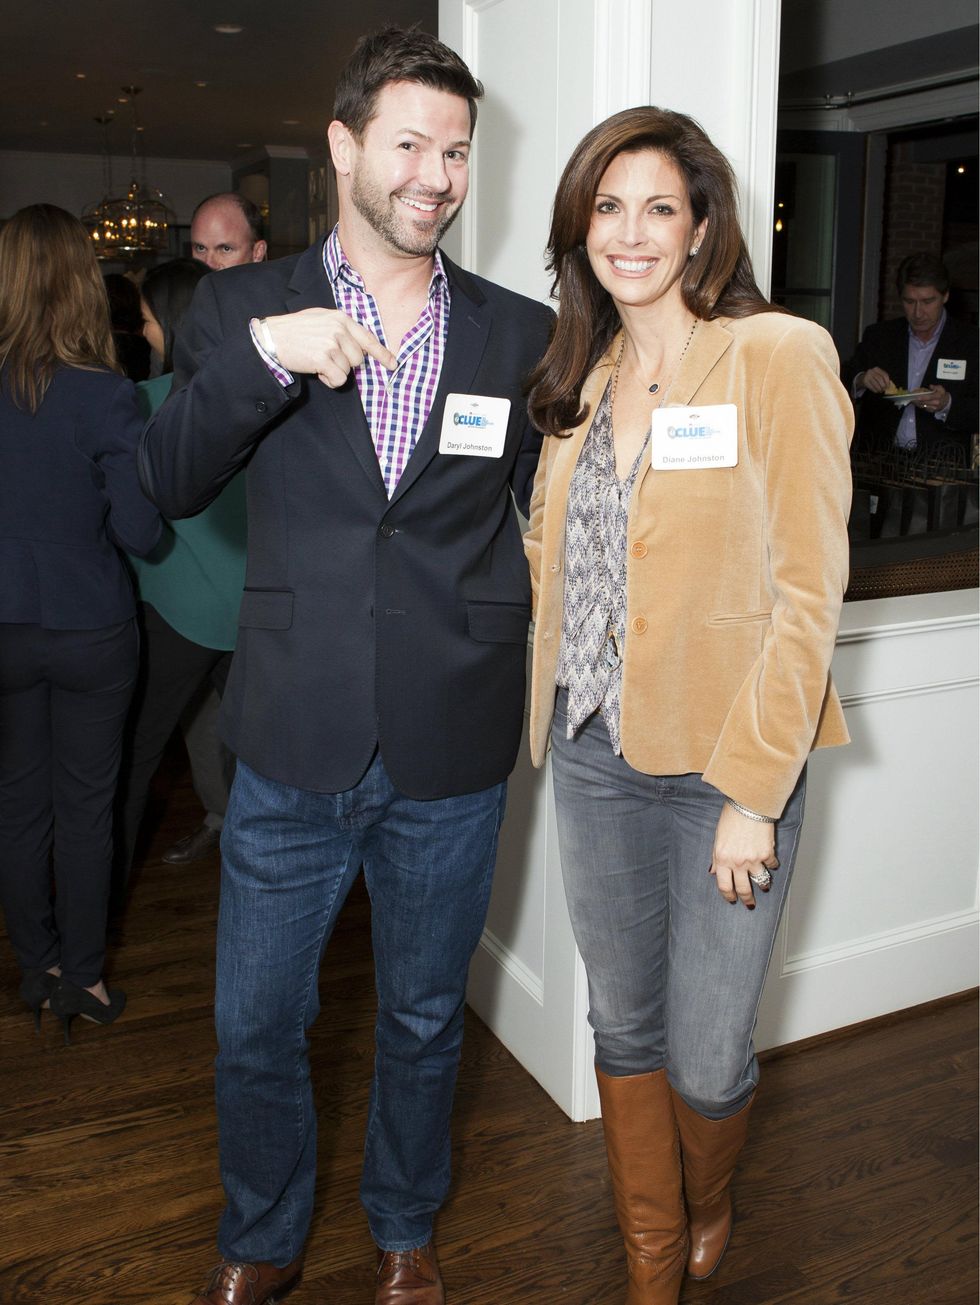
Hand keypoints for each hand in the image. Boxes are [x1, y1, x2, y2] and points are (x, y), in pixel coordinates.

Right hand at [261, 308, 396, 387]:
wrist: (272, 337)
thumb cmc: (295, 330)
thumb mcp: (320, 319)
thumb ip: (340, 329)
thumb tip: (358, 347)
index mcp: (340, 318)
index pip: (368, 338)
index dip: (382, 354)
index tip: (393, 364)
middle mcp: (339, 329)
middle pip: (359, 359)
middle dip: (345, 364)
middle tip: (326, 358)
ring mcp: (331, 343)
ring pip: (348, 370)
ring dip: (334, 372)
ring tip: (317, 361)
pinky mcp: (323, 358)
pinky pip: (338, 379)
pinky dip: (329, 380)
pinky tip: (316, 370)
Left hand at [710, 802, 778, 909]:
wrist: (749, 804)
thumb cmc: (732, 817)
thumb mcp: (718, 838)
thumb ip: (717, 857)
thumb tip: (714, 871)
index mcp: (722, 858)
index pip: (724, 885)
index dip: (728, 895)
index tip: (732, 899)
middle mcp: (737, 862)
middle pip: (743, 888)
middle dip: (747, 899)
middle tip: (750, 904)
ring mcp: (753, 859)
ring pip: (760, 881)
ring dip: (763, 885)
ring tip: (765, 887)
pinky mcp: (767, 853)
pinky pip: (771, 865)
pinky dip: (772, 865)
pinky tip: (772, 864)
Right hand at [859, 366, 891, 394]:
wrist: (861, 378)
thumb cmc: (872, 377)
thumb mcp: (877, 375)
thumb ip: (883, 378)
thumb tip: (888, 385)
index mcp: (877, 369)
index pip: (884, 375)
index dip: (887, 381)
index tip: (888, 386)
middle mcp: (871, 371)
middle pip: (880, 379)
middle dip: (883, 385)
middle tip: (884, 389)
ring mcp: (867, 376)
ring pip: (876, 383)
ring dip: (879, 388)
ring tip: (880, 391)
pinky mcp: (865, 381)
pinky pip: (871, 387)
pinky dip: (875, 390)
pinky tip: (876, 391)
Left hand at [912, 384, 949, 413]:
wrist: (946, 403)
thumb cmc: (942, 395)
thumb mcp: (941, 389)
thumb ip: (935, 387)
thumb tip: (930, 386)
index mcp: (938, 396)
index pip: (928, 397)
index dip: (921, 396)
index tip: (916, 396)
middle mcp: (935, 403)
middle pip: (924, 402)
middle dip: (917, 400)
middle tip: (912, 398)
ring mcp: (933, 408)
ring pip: (922, 405)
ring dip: (916, 403)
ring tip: (912, 400)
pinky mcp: (931, 411)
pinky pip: (923, 408)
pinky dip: (919, 405)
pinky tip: (915, 403)